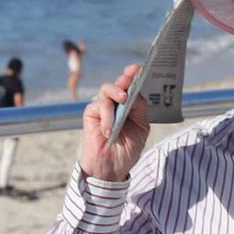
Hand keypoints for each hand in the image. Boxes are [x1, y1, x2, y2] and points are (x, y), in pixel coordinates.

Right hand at [80, 66, 149, 182]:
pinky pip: (100, 106)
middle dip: (125, 78)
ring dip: (116, 93)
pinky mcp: (92, 113)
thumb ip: (139, 109)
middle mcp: (116, 103)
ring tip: (123, 100)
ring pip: (107, 90)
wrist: (112, 166)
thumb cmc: (127, 148)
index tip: (138, 68)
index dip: (133, 74)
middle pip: (120, 83)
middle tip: (129, 80)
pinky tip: (109, 130)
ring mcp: (103, 107)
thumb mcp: (141, 127)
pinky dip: (107, 116)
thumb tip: (134, 93)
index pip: (132, 85)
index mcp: (130, 104)